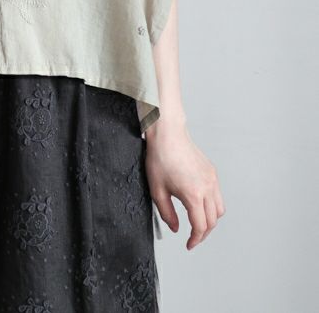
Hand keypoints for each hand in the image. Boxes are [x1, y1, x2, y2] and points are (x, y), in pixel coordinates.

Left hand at [144, 119, 224, 249]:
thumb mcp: (157, 190)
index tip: (188, 244)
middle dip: (203, 233)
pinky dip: (213, 206)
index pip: (200, 226)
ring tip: (198, 223)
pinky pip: (218, 196)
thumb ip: (167, 213)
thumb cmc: (160, 158)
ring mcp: (212, 180)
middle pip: (213, 221)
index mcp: (193, 195)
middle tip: (192, 238)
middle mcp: (207, 188)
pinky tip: (200, 205)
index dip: (195, 239)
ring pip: (220, 210)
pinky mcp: (212, 173)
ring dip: (211, 220)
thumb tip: (176, 228)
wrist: (168, 134)